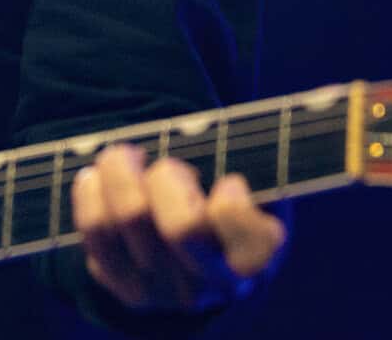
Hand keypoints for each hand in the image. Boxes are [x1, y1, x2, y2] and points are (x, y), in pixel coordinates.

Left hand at [72, 143, 285, 313]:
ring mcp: (164, 294)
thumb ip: (254, 151)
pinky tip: (97, 179)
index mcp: (255, 258)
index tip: (229, 181)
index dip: (230, 196)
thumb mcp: (257, 182)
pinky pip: (93, 234)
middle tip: (168, 164)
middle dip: (167, 175)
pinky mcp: (124, 290)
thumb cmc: (229, 201)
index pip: (236, 223)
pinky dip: (90, 194)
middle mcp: (210, 286)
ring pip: (126, 221)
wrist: (202, 260)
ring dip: (120, 172)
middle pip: (180, 227)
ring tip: (124, 158)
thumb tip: (301, 97)